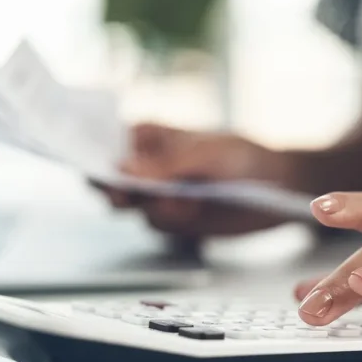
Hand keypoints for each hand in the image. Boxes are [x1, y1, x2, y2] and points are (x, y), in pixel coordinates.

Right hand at [96, 123, 300, 236]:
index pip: (103, 141)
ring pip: (131, 208)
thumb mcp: (206, 153)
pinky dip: (173, 221)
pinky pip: (156, 225)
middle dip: (114, 189)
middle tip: (127, 194)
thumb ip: (164, 165)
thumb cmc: (244, 156)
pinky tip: (195, 210)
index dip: (85, 150)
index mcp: (147, 136)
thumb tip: (122, 171)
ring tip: (187, 199)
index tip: (82, 161)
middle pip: (107, 181)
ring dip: (155, 206)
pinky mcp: (173, 220)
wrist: (279, 188)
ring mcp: (157, 194)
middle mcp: (145, 166)